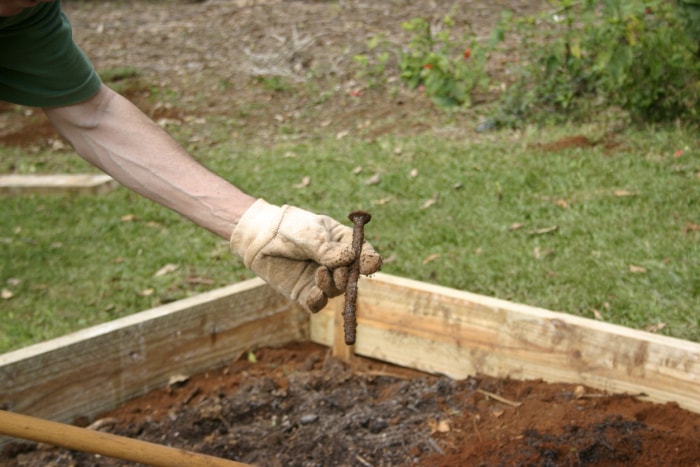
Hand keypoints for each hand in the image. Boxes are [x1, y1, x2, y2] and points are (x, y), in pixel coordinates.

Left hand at [230, 199, 381, 311]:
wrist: (260, 235)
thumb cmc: (289, 227)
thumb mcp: (310, 233)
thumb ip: (327, 248)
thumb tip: (349, 258)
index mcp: (343, 243)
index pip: (364, 254)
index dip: (370, 261)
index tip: (370, 265)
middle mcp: (335, 264)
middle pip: (351, 277)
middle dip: (347, 276)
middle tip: (337, 272)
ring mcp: (320, 280)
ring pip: (335, 291)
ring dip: (332, 286)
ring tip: (319, 274)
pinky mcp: (304, 293)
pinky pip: (317, 304)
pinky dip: (318, 301)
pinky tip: (314, 293)